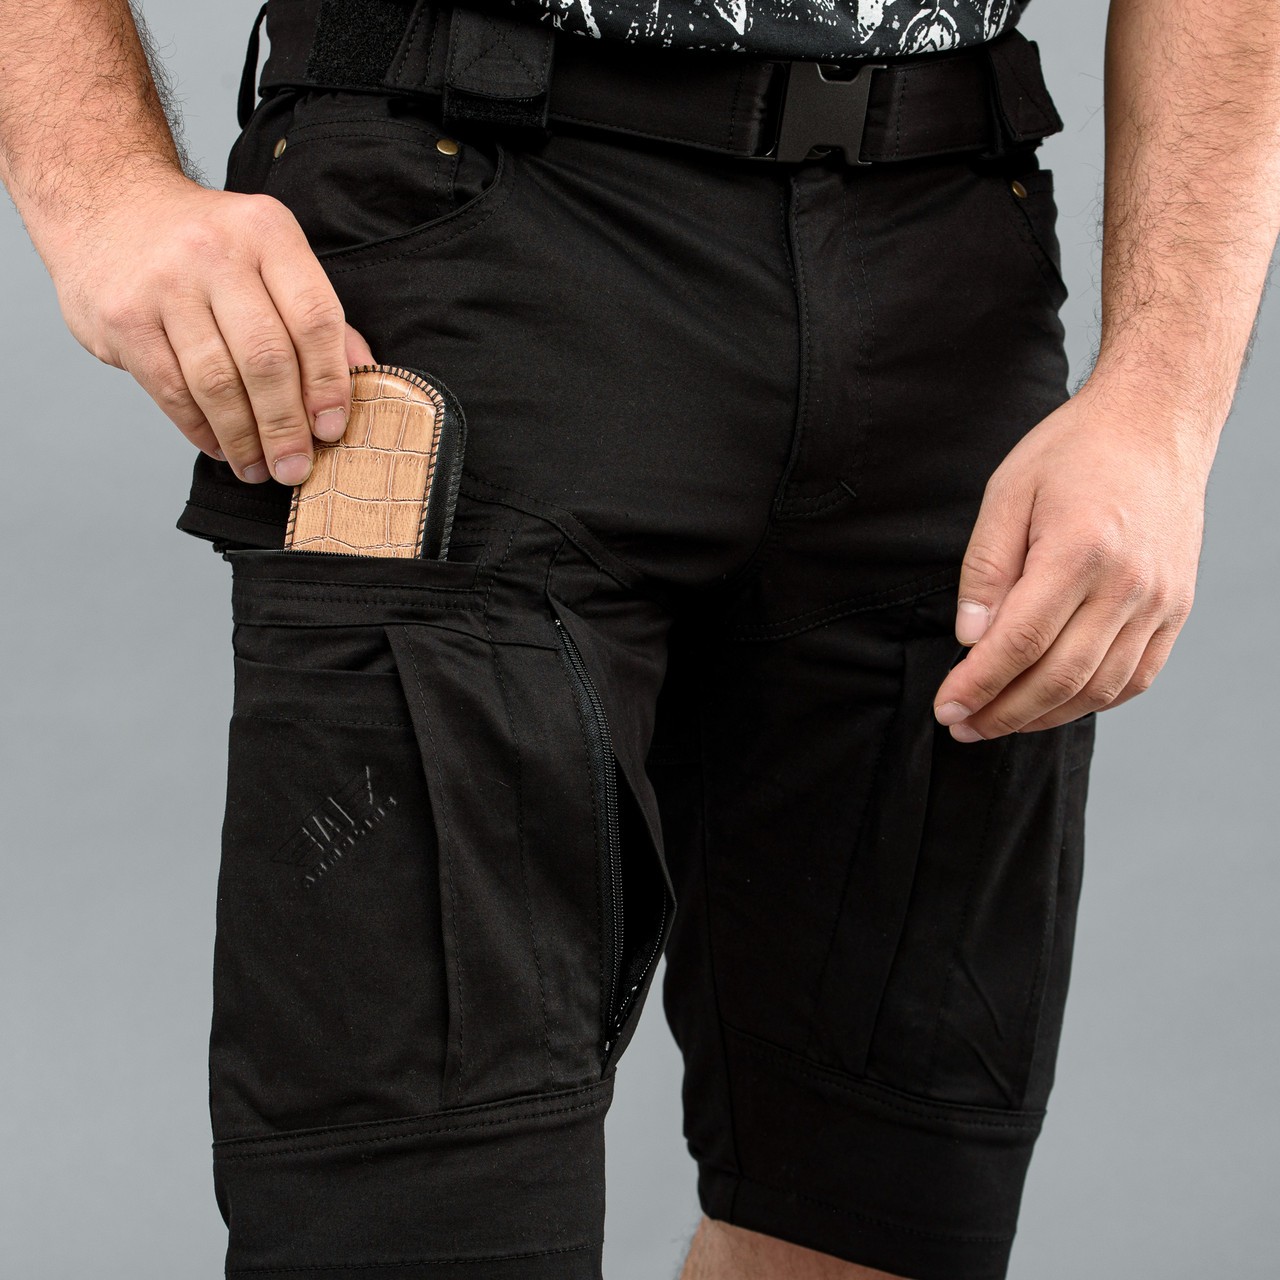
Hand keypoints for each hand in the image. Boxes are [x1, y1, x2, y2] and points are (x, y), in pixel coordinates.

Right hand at [37, 169, 373, 483]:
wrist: (106, 202)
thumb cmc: (205, 244)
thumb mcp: (269, 255)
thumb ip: (316, 315)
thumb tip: (364, 378)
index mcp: (268, 233)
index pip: (314, 318)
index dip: (329, 383)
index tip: (331, 429)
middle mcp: (215, 251)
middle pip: (266, 358)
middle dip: (286, 426)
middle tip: (295, 467)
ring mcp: (163, 282)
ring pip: (216, 381)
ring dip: (243, 438)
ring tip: (258, 468)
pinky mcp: (122, 316)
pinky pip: (171, 389)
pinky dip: (200, 428)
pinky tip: (219, 446)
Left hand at [932, 377, 1213, 739]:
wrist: (1155, 424)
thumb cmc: (1074, 452)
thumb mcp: (1007, 493)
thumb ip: (985, 569)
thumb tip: (970, 638)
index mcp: (1080, 551)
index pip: (1020, 643)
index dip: (978, 685)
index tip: (945, 707)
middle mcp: (1128, 584)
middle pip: (1059, 678)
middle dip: (1002, 713)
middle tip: (961, 726)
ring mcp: (1160, 601)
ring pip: (1099, 689)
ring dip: (1043, 717)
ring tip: (997, 721)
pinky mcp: (1176, 609)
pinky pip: (1135, 678)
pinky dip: (1090, 701)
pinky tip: (1050, 704)